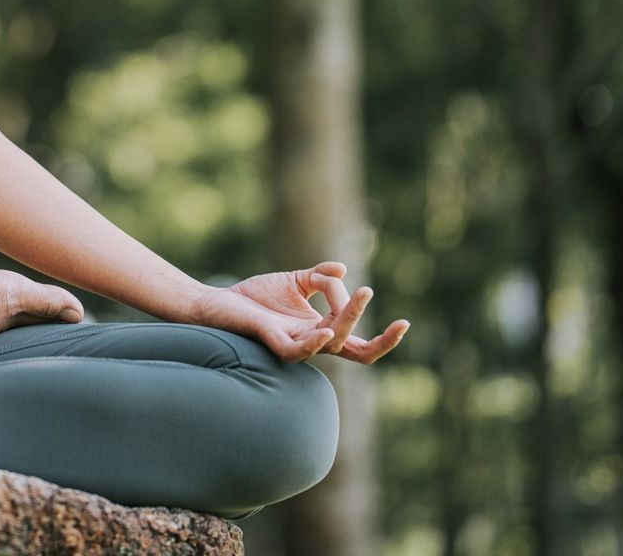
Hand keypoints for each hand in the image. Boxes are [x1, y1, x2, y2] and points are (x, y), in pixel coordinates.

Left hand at [183, 260, 409, 363]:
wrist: (217, 302)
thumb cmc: (255, 297)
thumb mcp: (296, 280)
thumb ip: (321, 277)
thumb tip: (344, 271)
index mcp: (322, 331)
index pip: (360, 343)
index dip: (385, 339)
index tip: (405, 322)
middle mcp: (313, 343)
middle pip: (352, 344)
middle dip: (374, 331)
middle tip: (372, 292)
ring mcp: (295, 344)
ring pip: (332, 341)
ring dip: (349, 318)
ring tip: (360, 293)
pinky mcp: (273, 342)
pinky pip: (298, 351)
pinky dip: (315, 342)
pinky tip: (326, 329)